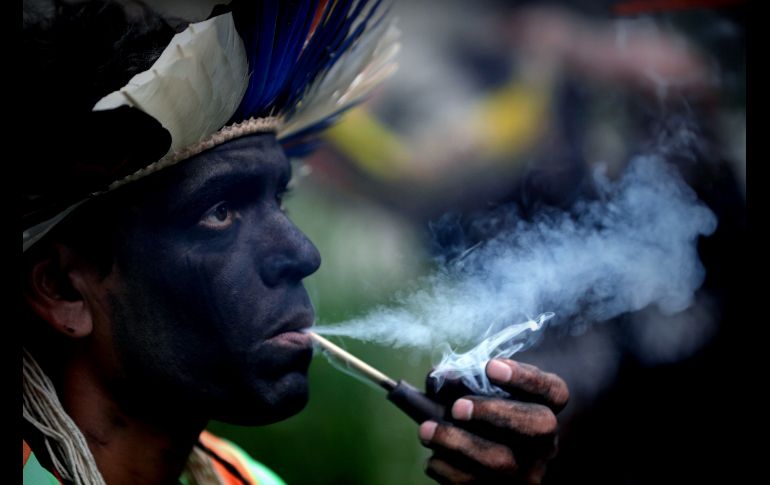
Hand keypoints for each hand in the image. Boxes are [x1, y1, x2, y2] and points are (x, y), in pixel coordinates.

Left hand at [419, 359, 568, 483]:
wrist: (486, 451)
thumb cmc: (482, 408)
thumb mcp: (480, 388)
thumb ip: (462, 377)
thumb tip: (438, 377)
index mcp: (548, 407)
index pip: (552, 390)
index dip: (524, 377)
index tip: (490, 366)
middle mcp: (546, 441)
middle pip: (538, 425)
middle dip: (493, 412)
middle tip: (457, 407)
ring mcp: (529, 472)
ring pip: (503, 463)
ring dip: (458, 443)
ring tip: (427, 429)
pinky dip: (448, 471)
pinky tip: (433, 458)